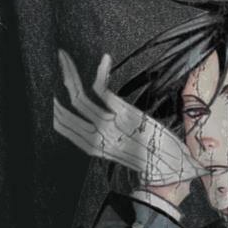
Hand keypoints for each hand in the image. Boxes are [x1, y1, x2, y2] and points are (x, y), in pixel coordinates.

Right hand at [53, 48, 203, 186]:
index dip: (55, 106)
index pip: (62, 125)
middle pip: (67, 108)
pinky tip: (104, 59)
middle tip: (59, 60)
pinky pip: (102, 89)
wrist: (172, 170)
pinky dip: (100, 72)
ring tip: (66, 56)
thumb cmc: (151, 160)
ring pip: (78, 97)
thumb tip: (93, 119)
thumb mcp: (119, 152)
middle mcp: (97, 138)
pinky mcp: (125, 115)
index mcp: (94, 148)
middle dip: (60, 80)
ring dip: (70, 72)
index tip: (54, 87)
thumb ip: (102, 138)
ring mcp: (110, 126)